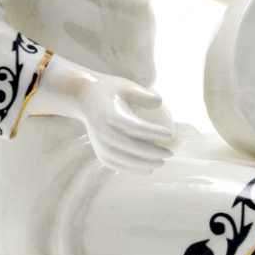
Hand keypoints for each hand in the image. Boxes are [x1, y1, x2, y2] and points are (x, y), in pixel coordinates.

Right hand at [38, 56, 175, 173]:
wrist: (84, 98)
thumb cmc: (110, 91)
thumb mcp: (127, 86)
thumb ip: (145, 94)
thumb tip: (159, 104)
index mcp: (112, 115)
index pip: (136, 128)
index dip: (155, 132)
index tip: (170, 134)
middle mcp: (104, 132)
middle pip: (132, 147)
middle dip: (153, 153)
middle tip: (169, 153)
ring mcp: (100, 144)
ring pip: (125, 160)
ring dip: (145, 164)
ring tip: (161, 163)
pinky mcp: (100, 152)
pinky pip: (117, 165)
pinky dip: (133, 169)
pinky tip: (147, 168)